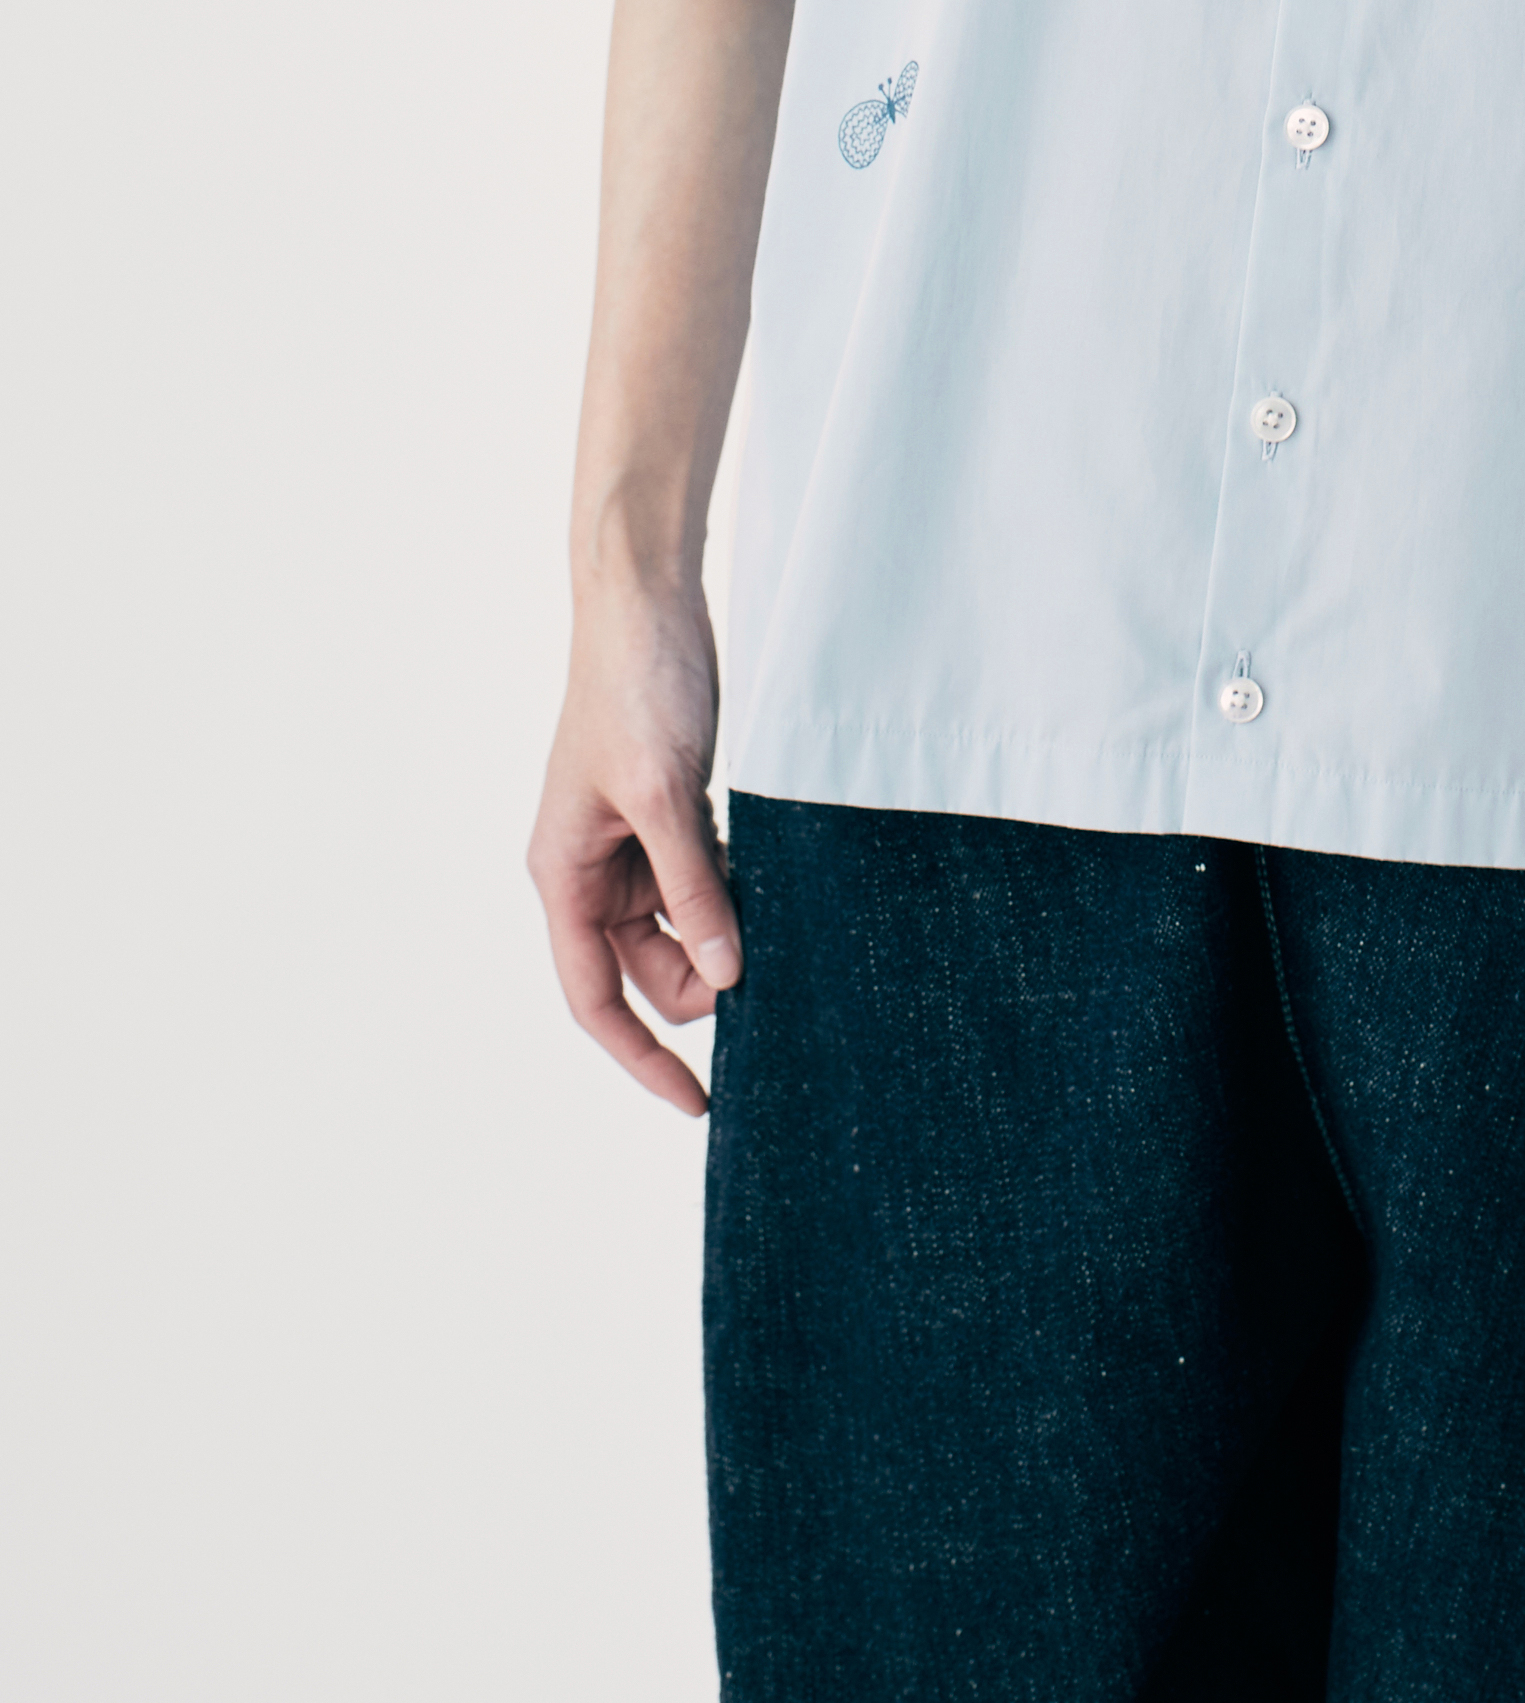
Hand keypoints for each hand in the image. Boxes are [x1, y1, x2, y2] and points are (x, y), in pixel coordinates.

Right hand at [527, 589, 739, 1118]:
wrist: (647, 599)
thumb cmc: (636, 686)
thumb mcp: (665, 794)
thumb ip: (693, 887)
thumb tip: (727, 974)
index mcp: (565, 873)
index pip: (596, 997)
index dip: (641, 1056)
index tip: (698, 1103)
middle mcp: (591, 867)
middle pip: (650, 968)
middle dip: (707, 979)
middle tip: (777, 972)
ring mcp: (632, 840)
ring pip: (683, 926)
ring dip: (727, 933)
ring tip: (781, 918)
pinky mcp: (671, 810)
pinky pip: (703, 879)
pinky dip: (736, 890)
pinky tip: (774, 879)